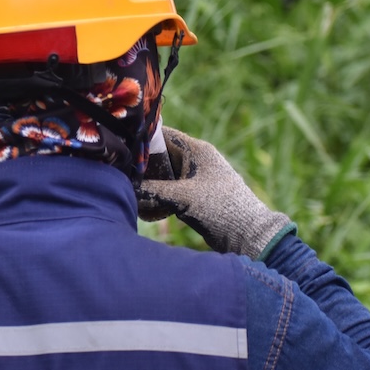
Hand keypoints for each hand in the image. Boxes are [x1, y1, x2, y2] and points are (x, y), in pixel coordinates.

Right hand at [136, 127, 294, 259]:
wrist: (248, 234)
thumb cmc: (219, 208)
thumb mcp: (182, 197)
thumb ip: (152, 190)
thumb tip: (126, 187)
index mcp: (196, 150)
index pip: (162, 135)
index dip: (141, 140)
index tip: (121, 149)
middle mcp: (195, 160)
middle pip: (159, 156)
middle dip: (142, 168)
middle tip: (123, 178)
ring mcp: (195, 178)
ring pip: (162, 175)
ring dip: (149, 186)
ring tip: (134, 196)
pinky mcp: (194, 194)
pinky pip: (169, 190)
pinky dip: (158, 197)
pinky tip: (147, 209)